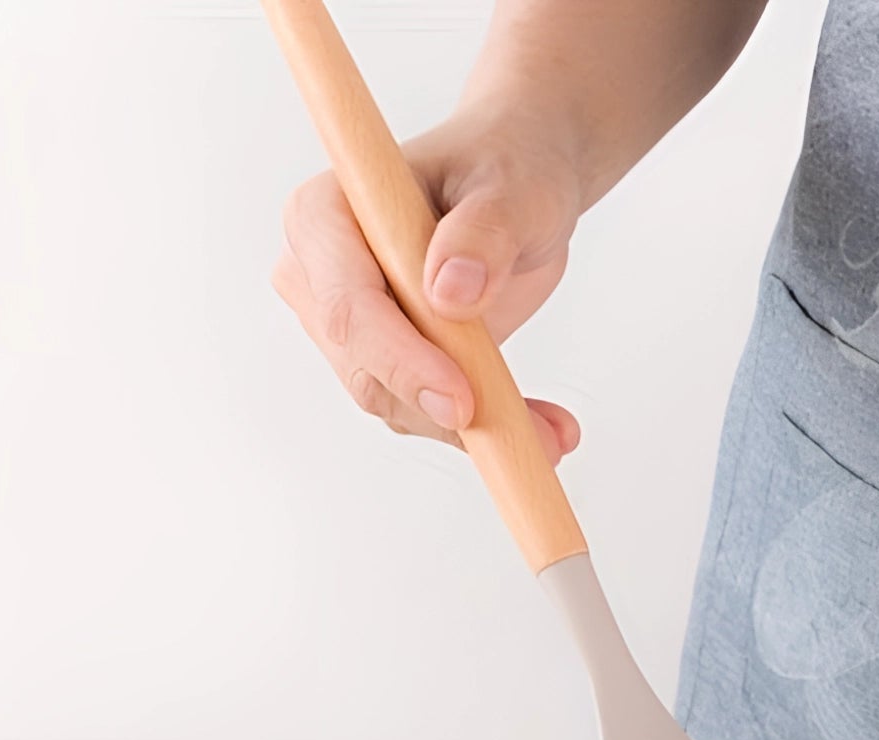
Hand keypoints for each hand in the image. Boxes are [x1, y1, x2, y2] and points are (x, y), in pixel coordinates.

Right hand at [272, 109, 581, 461]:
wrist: (517, 193)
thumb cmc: (505, 167)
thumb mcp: (512, 187)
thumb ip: (484, 232)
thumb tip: (450, 290)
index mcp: (325, 215)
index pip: (347, 306)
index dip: (400, 359)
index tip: (462, 398)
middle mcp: (321, 278)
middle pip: (366, 370)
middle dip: (447, 410)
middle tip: (538, 434)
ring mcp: (352, 330)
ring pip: (399, 405)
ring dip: (478, 429)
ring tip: (557, 431)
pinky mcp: (389, 366)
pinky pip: (428, 416)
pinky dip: (486, 429)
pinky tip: (544, 428)